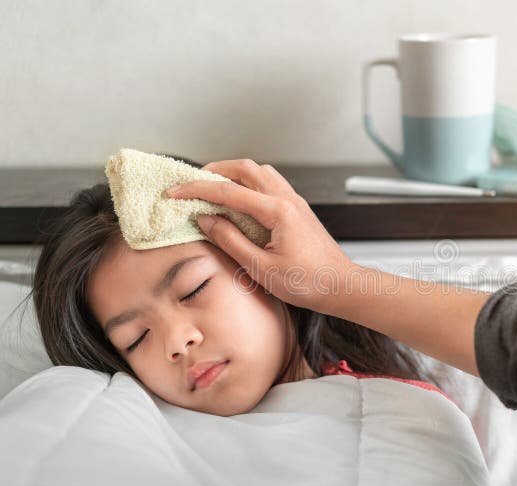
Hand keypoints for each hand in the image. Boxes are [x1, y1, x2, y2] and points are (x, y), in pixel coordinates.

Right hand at [165, 159, 354, 313]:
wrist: (342, 286)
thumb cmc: (308, 283)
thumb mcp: (261, 268)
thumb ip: (230, 241)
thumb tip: (206, 220)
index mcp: (278, 211)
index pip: (229, 191)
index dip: (197, 189)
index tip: (174, 192)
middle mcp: (288, 199)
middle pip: (246, 168)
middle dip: (215, 170)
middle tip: (192, 182)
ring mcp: (295, 202)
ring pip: (260, 172)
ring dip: (234, 174)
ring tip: (213, 188)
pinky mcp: (298, 210)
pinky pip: (270, 185)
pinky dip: (249, 184)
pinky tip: (239, 201)